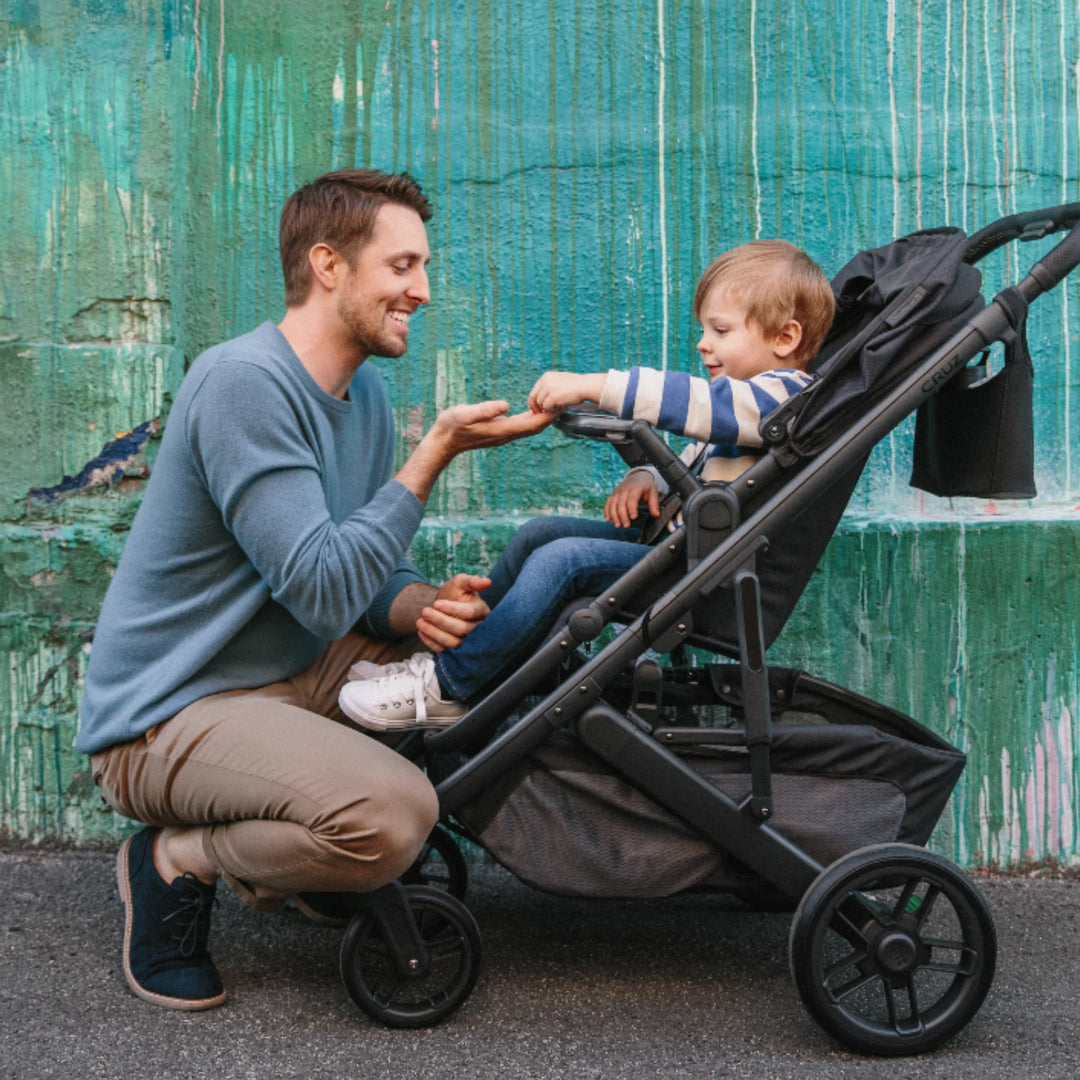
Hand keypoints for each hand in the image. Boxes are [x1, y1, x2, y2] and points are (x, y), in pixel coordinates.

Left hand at [415, 573, 491, 651]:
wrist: (443, 606)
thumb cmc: (454, 593)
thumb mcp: (461, 582)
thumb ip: (472, 580)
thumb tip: (487, 582)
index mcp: (482, 610)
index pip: (469, 613)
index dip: (452, 609)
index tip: (436, 603)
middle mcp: (478, 628)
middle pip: (462, 629)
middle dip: (441, 620)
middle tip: (424, 611)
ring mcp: (468, 641)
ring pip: (454, 643)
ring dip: (434, 633)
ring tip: (419, 622)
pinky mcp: (456, 650)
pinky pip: (445, 651)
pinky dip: (431, 642)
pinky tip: (421, 632)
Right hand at [428, 400, 555, 452]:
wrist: (444, 442)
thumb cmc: (452, 426)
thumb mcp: (465, 413)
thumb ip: (485, 409)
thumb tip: (505, 405)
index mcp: (501, 429)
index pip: (531, 424)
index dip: (547, 416)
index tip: (560, 406)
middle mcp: (505, 434)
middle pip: (535, 427)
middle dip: (550, 416)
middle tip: (564, 402)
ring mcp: (503, 434)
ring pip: (529, 428)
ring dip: (543, 418)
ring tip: (554, 405)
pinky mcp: (499, 432)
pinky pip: (521, 426)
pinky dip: (531, 418)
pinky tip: (535, 410)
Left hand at [528, 372, 606, 413]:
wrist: (584, 386)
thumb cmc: (575, 384)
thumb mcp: (559, 380)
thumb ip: (550, 385)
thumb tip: (543, 394)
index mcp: (546, 376)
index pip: (534, 390)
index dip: (533, 400)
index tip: (535, 407)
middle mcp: (545, 382)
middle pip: (534, 397)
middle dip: (536, 406)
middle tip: (539, 412)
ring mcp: (548, 389)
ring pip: (540, 403)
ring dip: (546, 408)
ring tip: (555, 407)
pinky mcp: (553, 397)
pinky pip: (547, 408)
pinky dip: (551, 410)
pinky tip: (558, 408)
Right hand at [604, 470, 660, 528]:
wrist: (637, 476)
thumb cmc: (645, 486)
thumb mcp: (652, 492)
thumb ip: (654, 504)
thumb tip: (656, 515)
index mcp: (635, 488)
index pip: (632, 499)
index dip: (632, 508)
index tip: (634, 518)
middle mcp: (624, 490)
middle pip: (621, 503)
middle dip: (623, 516)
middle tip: (626, 526)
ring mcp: (617, 492)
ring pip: (613, 504)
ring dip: (614, 516)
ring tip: (617, 525)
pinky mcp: (613, 495)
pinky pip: (608, 503)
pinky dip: (607, 512)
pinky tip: (608, 520)